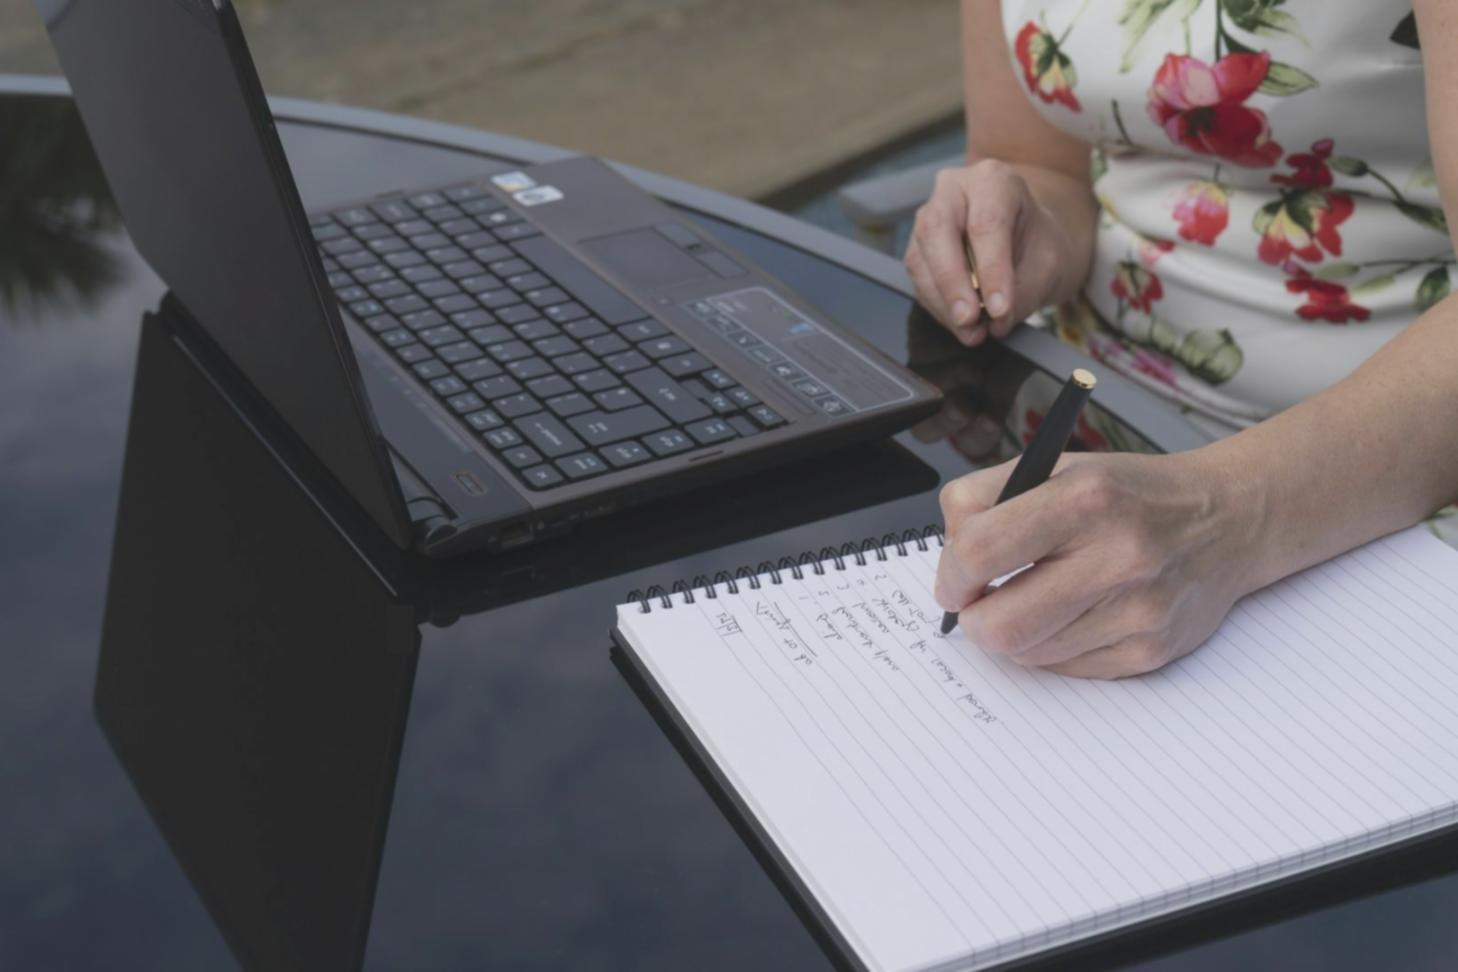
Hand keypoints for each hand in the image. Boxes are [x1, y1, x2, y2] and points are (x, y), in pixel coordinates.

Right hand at [904, 160, 1078, 347]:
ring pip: (921, 258)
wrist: (1026, 238)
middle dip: (953, 282)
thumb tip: (997, 321)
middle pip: (938, 231)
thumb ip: (1026, 291)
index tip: (1001, 309)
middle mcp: (953, 191)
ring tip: (971, 331)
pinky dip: (938, 306)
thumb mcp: (1050, 264)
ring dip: (943, 302)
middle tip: (970, 320)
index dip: (992, 269)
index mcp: (993, 180)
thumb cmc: (1038, 243)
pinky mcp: (918, 247)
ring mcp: (928, 217)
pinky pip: (919, 278)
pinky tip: (960, 324)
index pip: (986, 223)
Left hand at [934, 451, 1259, 677]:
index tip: (953, 578)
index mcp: (1086, 499)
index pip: (980, 552)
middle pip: (999, 626)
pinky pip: (1065, 668)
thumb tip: (947, 558)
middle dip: (974, 619)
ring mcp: (1138, 611)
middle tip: (979, 601)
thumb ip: (982, 499)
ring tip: (1037, 596)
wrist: (1227, 519)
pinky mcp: (1150, 651)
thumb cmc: (1129, 494)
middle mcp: (1118, 556)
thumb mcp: (1054, 466)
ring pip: (1027, 654)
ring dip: (1014, 631)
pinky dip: (1052, 646)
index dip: (950, 574)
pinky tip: (1074, 612)